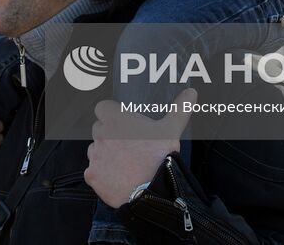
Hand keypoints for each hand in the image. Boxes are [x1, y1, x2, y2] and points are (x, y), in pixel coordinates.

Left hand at [84, 89, 195, 207]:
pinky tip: (118, 178)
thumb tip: (191, 93)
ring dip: (105, 154)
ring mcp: (94, 156)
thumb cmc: (159, 156)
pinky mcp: (91, 175)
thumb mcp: (171, 129)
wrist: (151, 190)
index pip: (102, 108)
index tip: (123, 123)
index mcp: (115, 119)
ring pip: (95, 150)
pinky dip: (102, 174)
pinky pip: (93, 171)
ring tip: (124, 163)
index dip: (111, 114)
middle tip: (128, 145)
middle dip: (109, 135)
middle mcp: (101, 135)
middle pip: (99, 129)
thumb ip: (179, 108)